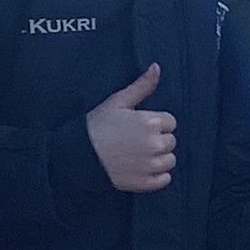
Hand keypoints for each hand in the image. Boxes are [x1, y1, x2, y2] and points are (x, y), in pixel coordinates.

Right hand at [88, 65, 177, 191]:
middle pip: (171, 142)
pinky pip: (164, 179)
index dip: (155, 124)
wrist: (79, 154)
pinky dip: (156, 176)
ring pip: (169, 161)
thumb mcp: (118, 101)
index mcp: (151, 122)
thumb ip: (142, 86)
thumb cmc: (97, 125)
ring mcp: (151, 165)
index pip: (170, 122)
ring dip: (158, 159)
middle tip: (135, 141)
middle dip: (157, 140)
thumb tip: (157, 67)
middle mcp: (155, 144)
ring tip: (137, 155)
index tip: (139, 126)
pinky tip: (140, 168)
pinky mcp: (145, 183)